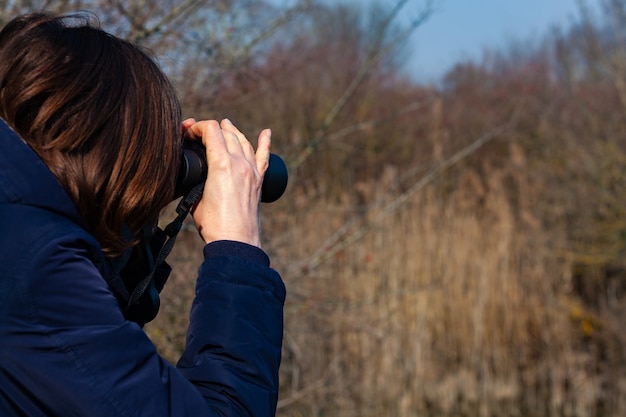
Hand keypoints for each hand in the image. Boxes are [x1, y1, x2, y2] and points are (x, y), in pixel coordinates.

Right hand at [182, 118, 270, 246]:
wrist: (235, 242)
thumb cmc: (213, 224)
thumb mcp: (194, 198)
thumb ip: (195, 181)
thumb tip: (193, 177)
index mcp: (222, 164)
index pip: (211, 130)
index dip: (197, 127)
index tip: (188, 133)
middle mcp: (240, 163)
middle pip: (227, 133)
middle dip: (212, 128)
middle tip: (200, 132)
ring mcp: (252, 171)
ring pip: (243, 141)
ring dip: (233, 131)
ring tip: (226, 124)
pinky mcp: (259, 181)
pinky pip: (264, 156)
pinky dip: (264, 143)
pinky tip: (266, 133)